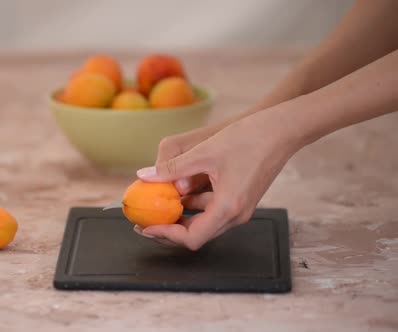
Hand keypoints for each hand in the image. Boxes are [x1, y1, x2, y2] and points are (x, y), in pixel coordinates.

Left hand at [134, 104, 301, 249]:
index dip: (166, 236)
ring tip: (159, 204)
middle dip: (170, 229)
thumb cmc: (248, 138)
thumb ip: (172, 168)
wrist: (282, 130)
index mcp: (227, 207)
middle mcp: (236, 214)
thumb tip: (144, 176)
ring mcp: (241, 209)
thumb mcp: (203, 152)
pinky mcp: (242, 200)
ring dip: (182, 216)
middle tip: (147, 222)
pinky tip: (181, 191)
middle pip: (197, 235)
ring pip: (204, 222)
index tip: (147, 228)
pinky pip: (213, 210)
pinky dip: (195, 205)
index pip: (192, 238)